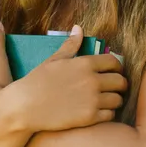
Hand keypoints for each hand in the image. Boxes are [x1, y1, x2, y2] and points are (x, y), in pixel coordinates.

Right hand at [7, 25, 127, 132]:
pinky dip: (108, 113)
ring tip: (108, 100)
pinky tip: (99, 112)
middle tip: (114, 88)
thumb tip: (78, 28)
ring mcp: (92, 100)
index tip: (114, 72)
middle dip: (120, 84)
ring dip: (115, 99)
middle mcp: (92, 80)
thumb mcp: (54, 60)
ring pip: (118, 99)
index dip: (117, 67)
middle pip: (120, 81)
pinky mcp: (90, 117)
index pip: (114, 62)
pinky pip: (110, 115)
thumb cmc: (37, 81)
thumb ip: (71, 45)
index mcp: (85, 63)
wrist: (25, 106)